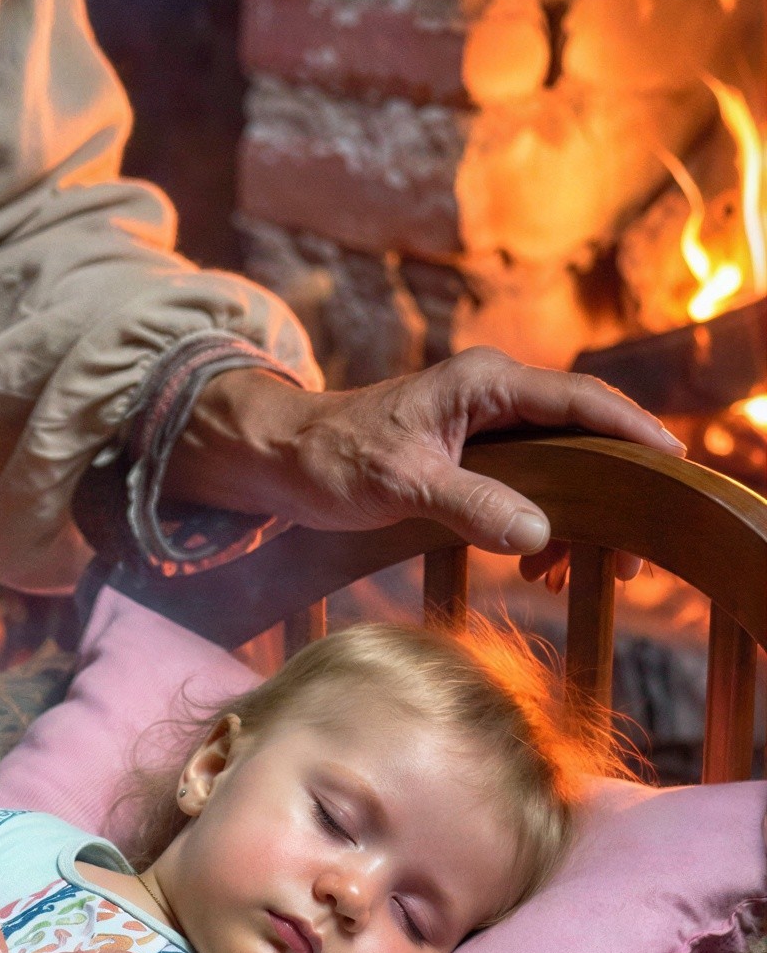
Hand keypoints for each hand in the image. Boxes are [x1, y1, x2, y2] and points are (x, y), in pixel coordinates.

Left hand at [166, 352, 678, 578]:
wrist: (279, 459)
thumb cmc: (332, 459)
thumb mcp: (402, 485)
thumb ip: (472, 505)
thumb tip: (538, 536)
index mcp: (485, 383)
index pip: (580, 399)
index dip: (632, 430)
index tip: (672, 463)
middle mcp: (493, 395)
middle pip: (584, 432)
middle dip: (616, 488)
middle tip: (637, 549)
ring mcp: (485, 424)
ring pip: (561, 463)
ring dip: (578, 516)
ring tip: (586, 569)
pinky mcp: (472, 455)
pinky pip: (531, 483)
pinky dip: (542, 525)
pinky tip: (538, 565)